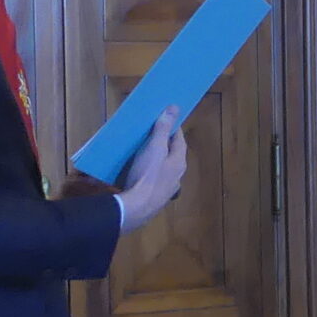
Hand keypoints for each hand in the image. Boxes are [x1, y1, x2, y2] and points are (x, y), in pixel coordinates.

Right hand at [116, 109, 187, 230]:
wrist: (136, 208)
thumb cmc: (147, 175)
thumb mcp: (154, 148)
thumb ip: (163, 129)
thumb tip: (174, 108)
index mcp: (179, 162)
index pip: (180, 140)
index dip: (173, 128)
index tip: (166, 118)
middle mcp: (177, 176)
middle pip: (173, 155)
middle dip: (165, 144)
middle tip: (153, 133)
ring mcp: (167, 189)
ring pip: (164, 169)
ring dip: (157, 159)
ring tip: (144, 151)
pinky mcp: (155, 198)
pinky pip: (154, 180)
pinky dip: (149, 172)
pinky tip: (139, 171)